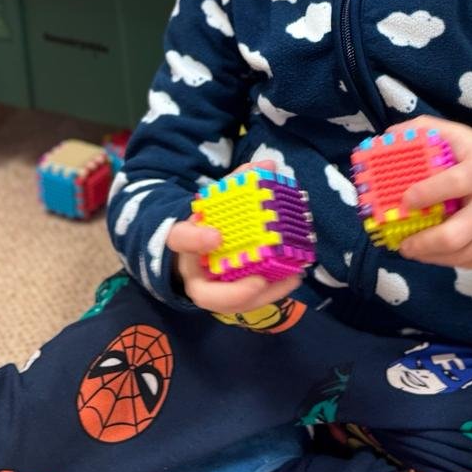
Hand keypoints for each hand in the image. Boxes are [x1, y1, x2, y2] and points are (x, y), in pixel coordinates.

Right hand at [167, 160, 303, 314]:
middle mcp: (193, 271)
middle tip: (259, 282)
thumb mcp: (218, 197)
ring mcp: (208, 288)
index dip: (195, 240)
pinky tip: (292, 278)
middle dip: (232, 293)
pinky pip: (245, 303)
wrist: (191, 244)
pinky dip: (269, 294)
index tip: (216, 236)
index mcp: (183, 240)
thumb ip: (238, 181)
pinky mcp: (225, 297)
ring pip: (229, 306)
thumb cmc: (208, 218)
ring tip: (290, 279)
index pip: (179, 240)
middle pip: (204, 294)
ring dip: (260, 297)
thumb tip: (268, 165)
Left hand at [396, 115, 471, 269]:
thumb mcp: (462, 137)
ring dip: (431, 256)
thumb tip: (387, 136)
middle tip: (402, 243)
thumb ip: (426, 130)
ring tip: (413, 249)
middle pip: (454, 235)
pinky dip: (449, 261)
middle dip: (421, 243)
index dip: (425, 194)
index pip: (452, 184)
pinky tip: (436, 253)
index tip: (404, 202)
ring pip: (460, 256)